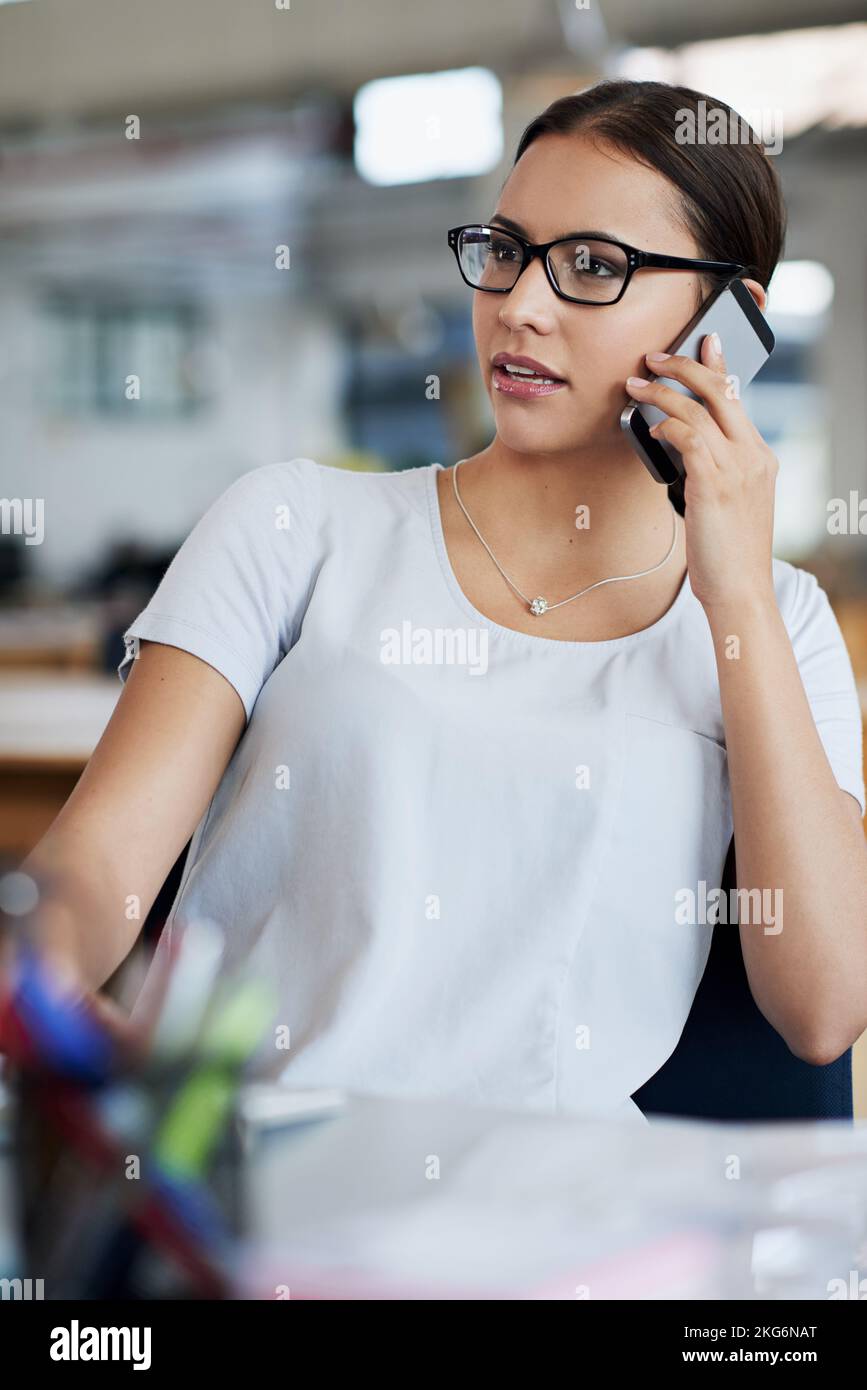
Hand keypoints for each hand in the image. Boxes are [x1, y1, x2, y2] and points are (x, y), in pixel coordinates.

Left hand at [625, 333, 778, 612]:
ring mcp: (737, 468)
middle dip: (685, 365)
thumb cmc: (727, 554)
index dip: (719, 366)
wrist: (740, 591)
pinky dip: (665, 426)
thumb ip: (712, 470)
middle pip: (721, 390)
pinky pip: (687, 436)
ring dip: (661, 392)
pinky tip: (650, 429)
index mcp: (760, 458)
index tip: (704, 342)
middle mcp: (754, 456)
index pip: (738, 399)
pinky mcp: (714, 483)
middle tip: (654, 356)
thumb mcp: (727, 503)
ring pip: (698, 408)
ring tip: (636, 386)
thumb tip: (678, 443)